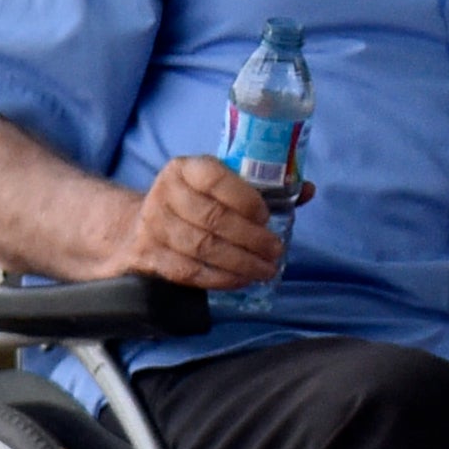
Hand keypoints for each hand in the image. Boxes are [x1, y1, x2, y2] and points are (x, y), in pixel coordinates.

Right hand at [114, 154, 295, 289]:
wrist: (140, 224)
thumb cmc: (195, 202)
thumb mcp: (221, 185)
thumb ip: (263, 186)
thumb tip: (308, 190)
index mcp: (186, 168)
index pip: (215, 178)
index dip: (245, 199)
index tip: (267, 217)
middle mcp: (165, 192)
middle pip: (212, 218)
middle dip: (250, 238)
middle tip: (275, 251)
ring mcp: (154, 225)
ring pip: (201, 247)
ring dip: (239, 263)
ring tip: (265, 270)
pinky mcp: (149, 255)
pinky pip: (188, 271)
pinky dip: (219, 278)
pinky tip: (241, 280)